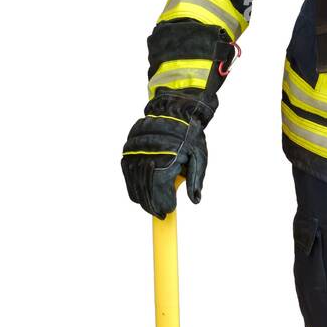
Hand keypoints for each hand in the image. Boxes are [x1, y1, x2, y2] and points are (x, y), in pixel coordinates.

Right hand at [121, 94, 208, 217]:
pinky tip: (139, 195)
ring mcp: (135, 151)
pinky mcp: (128, 148)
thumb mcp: (199, 157)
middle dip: (151, 205)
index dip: (162, 204)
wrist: (174, 110)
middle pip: (145, 188)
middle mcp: (147, 155)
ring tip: (150, 208)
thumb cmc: (190, 135)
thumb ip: (196, 180)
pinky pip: (127, 171)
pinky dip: (133, 184)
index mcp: (166, 158)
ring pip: (134, 181)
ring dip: (141, 197)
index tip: (168, 212)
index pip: (159, 189)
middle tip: (159, 215)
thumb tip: (195, 200)